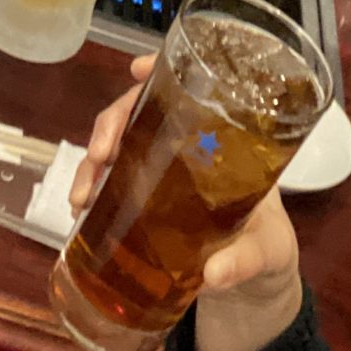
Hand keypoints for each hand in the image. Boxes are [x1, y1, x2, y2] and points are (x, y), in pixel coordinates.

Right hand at [71, 57, 303, 350]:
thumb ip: (245, 260)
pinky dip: (92, 188)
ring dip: (93, 161)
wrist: (254, 281)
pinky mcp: (145, 198)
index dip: (162, 73)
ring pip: (120, 144)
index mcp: (225, 143)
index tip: (137, 69)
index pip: (191, 90)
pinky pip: (113, 180)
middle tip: (99, 153)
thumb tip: (215, 273)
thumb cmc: (268, 246)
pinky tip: (81, 208)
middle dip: (112, 123)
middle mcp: (189, 147)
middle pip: (143, 111)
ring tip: (81, 195)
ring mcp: (163, 170)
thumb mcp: (266, 251)